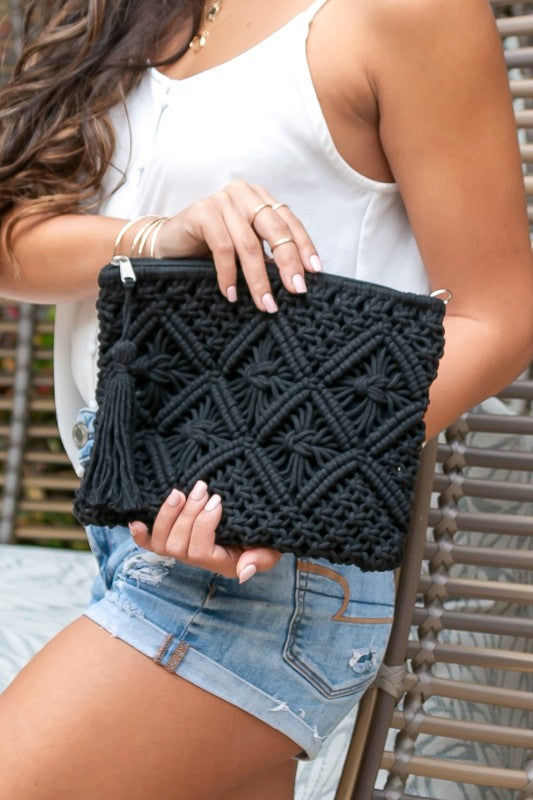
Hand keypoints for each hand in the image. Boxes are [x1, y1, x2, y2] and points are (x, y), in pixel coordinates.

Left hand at [128, 480, 280, 582]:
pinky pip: (149, 543)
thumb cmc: (263, 537)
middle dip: (187, 514)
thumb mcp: (271, 548)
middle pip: (177, 545)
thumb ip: (261, 560)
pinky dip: (141, 534)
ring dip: (167, 515)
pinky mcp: (170, 538)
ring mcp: (181, 549)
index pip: (200, 551)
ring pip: (161, 542)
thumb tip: (243, 572)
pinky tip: (136, 520)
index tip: (217, 500)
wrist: (254, 526)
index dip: (204, 525)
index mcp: (220, 562)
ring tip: (179, 492)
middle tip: (202, 488)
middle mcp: (196, 559)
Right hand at [154, 180, 321, 312]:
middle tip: (296, 290)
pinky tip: (231, 294)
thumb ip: (266, 252)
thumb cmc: (208, 248)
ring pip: (249, 244)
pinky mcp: (202, 212)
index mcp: (259, 199)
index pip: (289, 221)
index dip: (304, 246)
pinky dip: (229, 275)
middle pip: (275, 230)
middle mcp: (243, 194)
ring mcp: (222, 200)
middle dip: (288, 263)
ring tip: (265, 304)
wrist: (167, 243)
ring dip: (259, 279)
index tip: (315, 271)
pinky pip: (223, 248)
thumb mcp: (244, 247)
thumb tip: (297, 278)